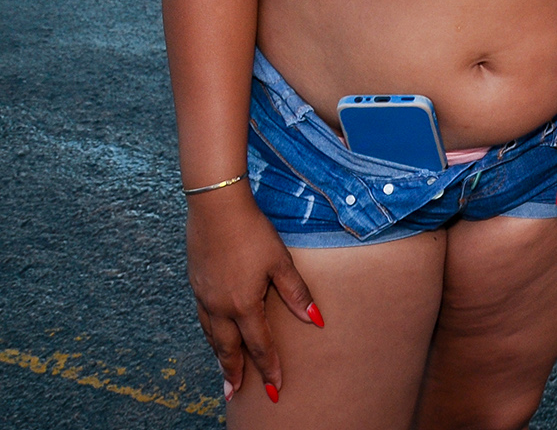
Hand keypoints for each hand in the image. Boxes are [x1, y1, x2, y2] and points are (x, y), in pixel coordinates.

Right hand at [186, 186, 320, 404]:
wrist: (215, 209)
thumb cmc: (252, 232)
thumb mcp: (280, 262)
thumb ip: (297, 293)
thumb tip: (315, 320)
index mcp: (243, 305)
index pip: (259, 346)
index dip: (269, 369)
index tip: (274, 390)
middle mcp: (219, 307)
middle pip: (228, 349)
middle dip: (234, 373)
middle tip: (236, 394)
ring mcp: (203, 297)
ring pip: (212, 336)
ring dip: (220, 356)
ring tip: (225, 372)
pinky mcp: (195, 285)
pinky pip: (202, 320)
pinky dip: (210, 335)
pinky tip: (214, 334)